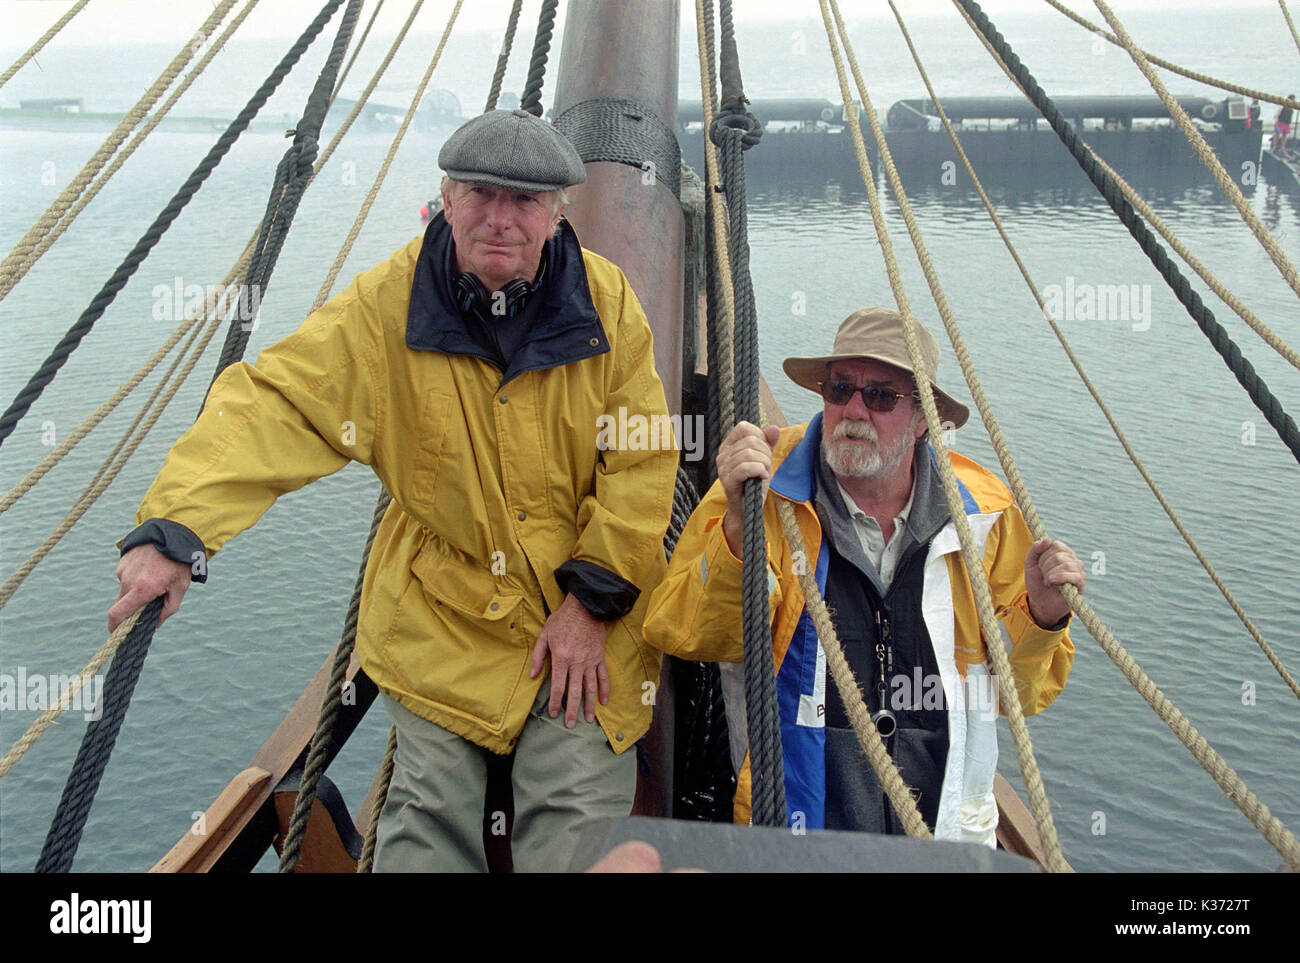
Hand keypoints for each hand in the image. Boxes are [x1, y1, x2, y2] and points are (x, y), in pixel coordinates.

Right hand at [108, 543, 192, 631]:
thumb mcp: (179, 588)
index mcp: (142, 589)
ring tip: (154, 580)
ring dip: (134, 592)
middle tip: (147, 603)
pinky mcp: (122, 562)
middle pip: (121, 604)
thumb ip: (167, 610)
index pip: (117, 614)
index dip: (114, 627)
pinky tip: (148, 570)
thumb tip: (154, 624)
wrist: (172, 533)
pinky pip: (125, 577)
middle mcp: (128, 580)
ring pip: (124, 590)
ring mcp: (123, 570)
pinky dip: (134, 579)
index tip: (116, 633)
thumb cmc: (179, 563)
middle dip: (131, 608)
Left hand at [529, 593, 608, 726]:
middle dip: (572, 710)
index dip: (554, 702)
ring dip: (589, 705)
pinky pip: (603, 677)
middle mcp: (577, 663)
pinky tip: (604, 702)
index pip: (557, 686)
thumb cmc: (562, 620)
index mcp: (561, 658)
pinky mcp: (599, 657)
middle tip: (570, 725)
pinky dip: (604, 690)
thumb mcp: (544, 635)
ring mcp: (590, 661)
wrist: (585, 607)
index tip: (553, 713)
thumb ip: (538, 656)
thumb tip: (533, 676)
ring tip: (588, 719)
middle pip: (574, 692)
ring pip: (590, 688)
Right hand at [716, 422, 780, 556]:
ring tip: (763, 474)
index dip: (760, 436)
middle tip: (765, 467)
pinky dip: (759, 471)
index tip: (763, 452)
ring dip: (764, 464)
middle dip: (765, 453)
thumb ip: (768, 442)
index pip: (744, 428)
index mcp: (728, 446)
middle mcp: (722, 455)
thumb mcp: (764, 459)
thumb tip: (774, 428)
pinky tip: (762, 477)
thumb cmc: (755, 483)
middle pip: (751, 441)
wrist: (749, 508)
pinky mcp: (727, 481)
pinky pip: (745, 468)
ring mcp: (723, 468)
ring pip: (750, 453)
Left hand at [1024, 537, 1084, 628]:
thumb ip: (1035, 549)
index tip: (1039, 565)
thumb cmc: (1037, 583)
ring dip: (1051, 574)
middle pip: (1060, 556)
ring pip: (1067, 564)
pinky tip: (1052, 582)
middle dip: (1046, 567)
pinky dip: (1060, 578)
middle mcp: (1072, 560)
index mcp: (1062, 553)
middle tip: (1043, 577)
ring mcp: (1078, 571)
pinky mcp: (1081, 584)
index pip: (1056, 545)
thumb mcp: (1030, 564)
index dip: (1044, 555)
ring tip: (1048, 582)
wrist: (1040, 603)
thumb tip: (1048, 539)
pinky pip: (1075, 576)